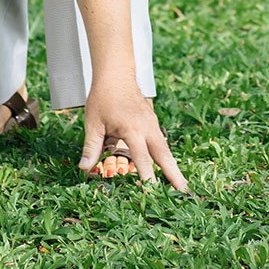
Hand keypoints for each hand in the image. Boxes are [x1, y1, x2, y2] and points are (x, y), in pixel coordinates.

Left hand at [80, 77, 186, 191]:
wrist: (116, 74)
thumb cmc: (102, 98)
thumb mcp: (93, 123)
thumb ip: (91, 147)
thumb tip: (83, 168)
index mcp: (132, 130)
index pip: (142, 159)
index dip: (148, 178)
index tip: (152, 194)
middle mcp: (147, 128)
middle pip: (164, 156)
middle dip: (174, 175)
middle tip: (185, 192)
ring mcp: (152, 124)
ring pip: (166, 149)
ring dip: (174, 167)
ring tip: (182, 186)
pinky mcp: (152, 122)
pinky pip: (162, 142)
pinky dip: (167, 156)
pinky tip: (169, 168)